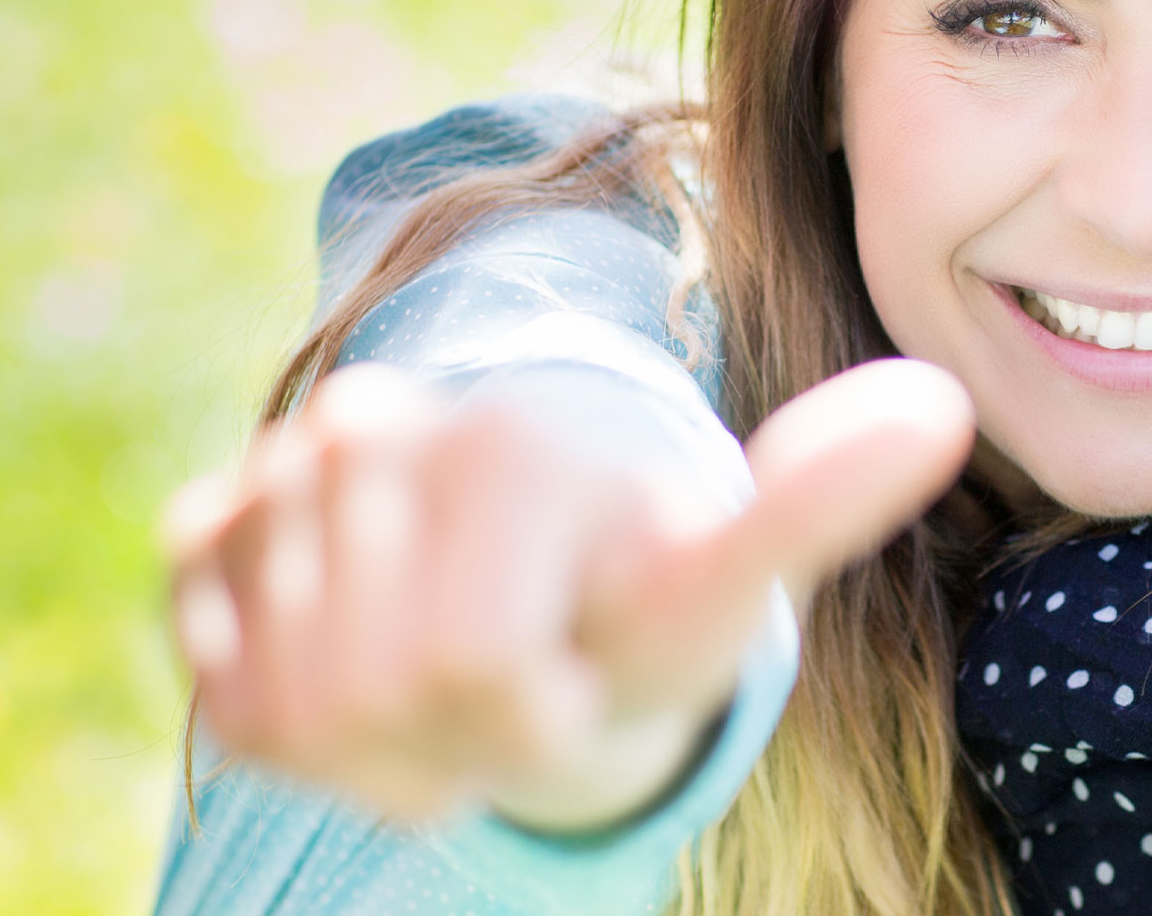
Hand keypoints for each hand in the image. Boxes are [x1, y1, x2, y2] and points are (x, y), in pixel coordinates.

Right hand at [161, 350, 974, 830]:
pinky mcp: (207, 529)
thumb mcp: (727, 577)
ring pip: (291, 704)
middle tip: (516, 688)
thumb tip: (944, 405)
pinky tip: (356, 671)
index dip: (537, 721)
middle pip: (377, 692)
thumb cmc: (638, 593)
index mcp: (511, 437)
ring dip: (374, 746)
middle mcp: (379, 424)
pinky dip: (285, 721)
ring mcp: (281, 472)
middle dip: (453, 741)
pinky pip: (218, 690)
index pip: (478, 665)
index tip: (584, 677)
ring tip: (449, 685)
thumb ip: (814, 502)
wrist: (537, 581)